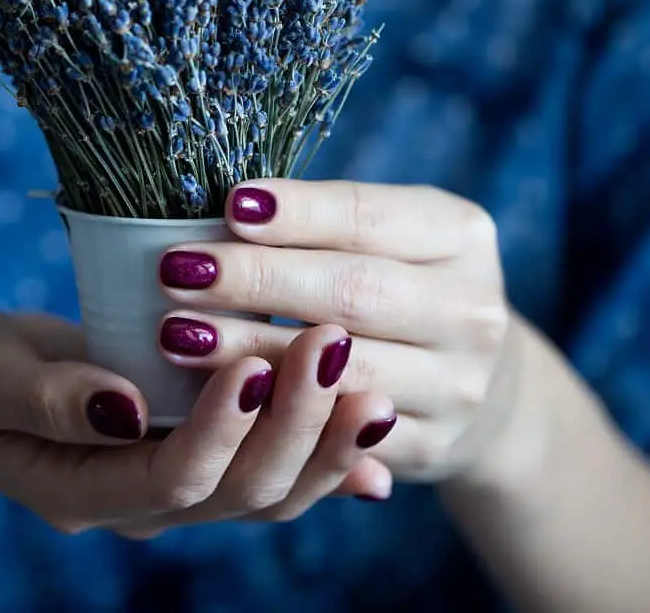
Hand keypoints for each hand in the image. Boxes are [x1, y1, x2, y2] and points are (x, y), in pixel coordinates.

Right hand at [0, 307, 394, 538]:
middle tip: (332, 344)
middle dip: (295, 424)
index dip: (221, 428)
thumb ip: (43, 395)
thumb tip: (124, 406)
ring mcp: (174, 485)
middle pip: (239, 490)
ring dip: (326, 439)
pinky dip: (327, 452)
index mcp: (81, 490)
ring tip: (371, 380)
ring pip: (271, 488)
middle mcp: (140, 503)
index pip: (170, 476)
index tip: (257, 361)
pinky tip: (376, 428)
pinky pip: (274, 466)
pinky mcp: (197, 452)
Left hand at [155, 179, 521, 484]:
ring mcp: (457, 384)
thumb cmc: (395, 283)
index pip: (367, 215)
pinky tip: (218, 399)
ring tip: (176, 336)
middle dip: (256, 280)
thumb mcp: (386, 237)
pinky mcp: (430, 444)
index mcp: (460, 234)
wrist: (471, 379)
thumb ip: (320, 224)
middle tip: (177, 272)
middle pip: (353, 290)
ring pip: (344, 369)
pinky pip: (342, 436)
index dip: (296, 213)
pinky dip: (278, 416)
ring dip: (251, 351)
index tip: (227, 205)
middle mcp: (472, 309)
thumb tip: (222, 209)